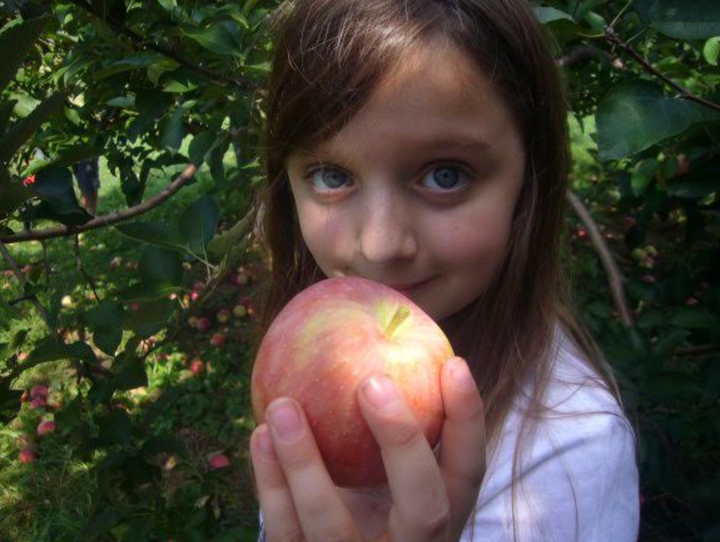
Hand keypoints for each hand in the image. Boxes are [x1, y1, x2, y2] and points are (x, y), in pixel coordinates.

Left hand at [249, 356, 485, 541]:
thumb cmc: (372, 503)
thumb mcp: (394, 478)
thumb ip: (393, 429)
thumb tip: (383, 335)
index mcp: (442, 515)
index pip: (469, 471)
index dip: (468, 420)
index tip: (454, 362)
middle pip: (424, 507)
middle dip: (401, 441)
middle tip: (371, 382)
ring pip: (332, 526)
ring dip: (304, 463)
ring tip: (282, 405)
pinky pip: (286, 533)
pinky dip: (271, 483)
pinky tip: (260, 436)